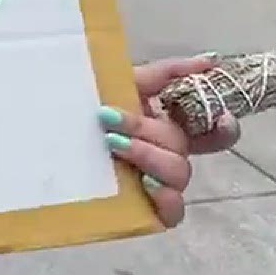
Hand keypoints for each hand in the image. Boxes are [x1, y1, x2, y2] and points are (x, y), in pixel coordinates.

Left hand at [99, 56, 241, 228]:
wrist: (49, 130)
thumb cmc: (92, 107)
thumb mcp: (126, 82)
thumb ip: (166, 72)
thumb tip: (209, 60)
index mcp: (169, 127)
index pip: (216, 133)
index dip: (225, 127)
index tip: (219, 114)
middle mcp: (169, 157)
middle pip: (184, 147)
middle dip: (150, 130)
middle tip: (109, 118)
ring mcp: (160, 186)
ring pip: (179, 174)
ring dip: (148, 155)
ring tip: (113, 145)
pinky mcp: (148, 212)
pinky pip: (173, 213)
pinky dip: (166, 198)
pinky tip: (145, 183)